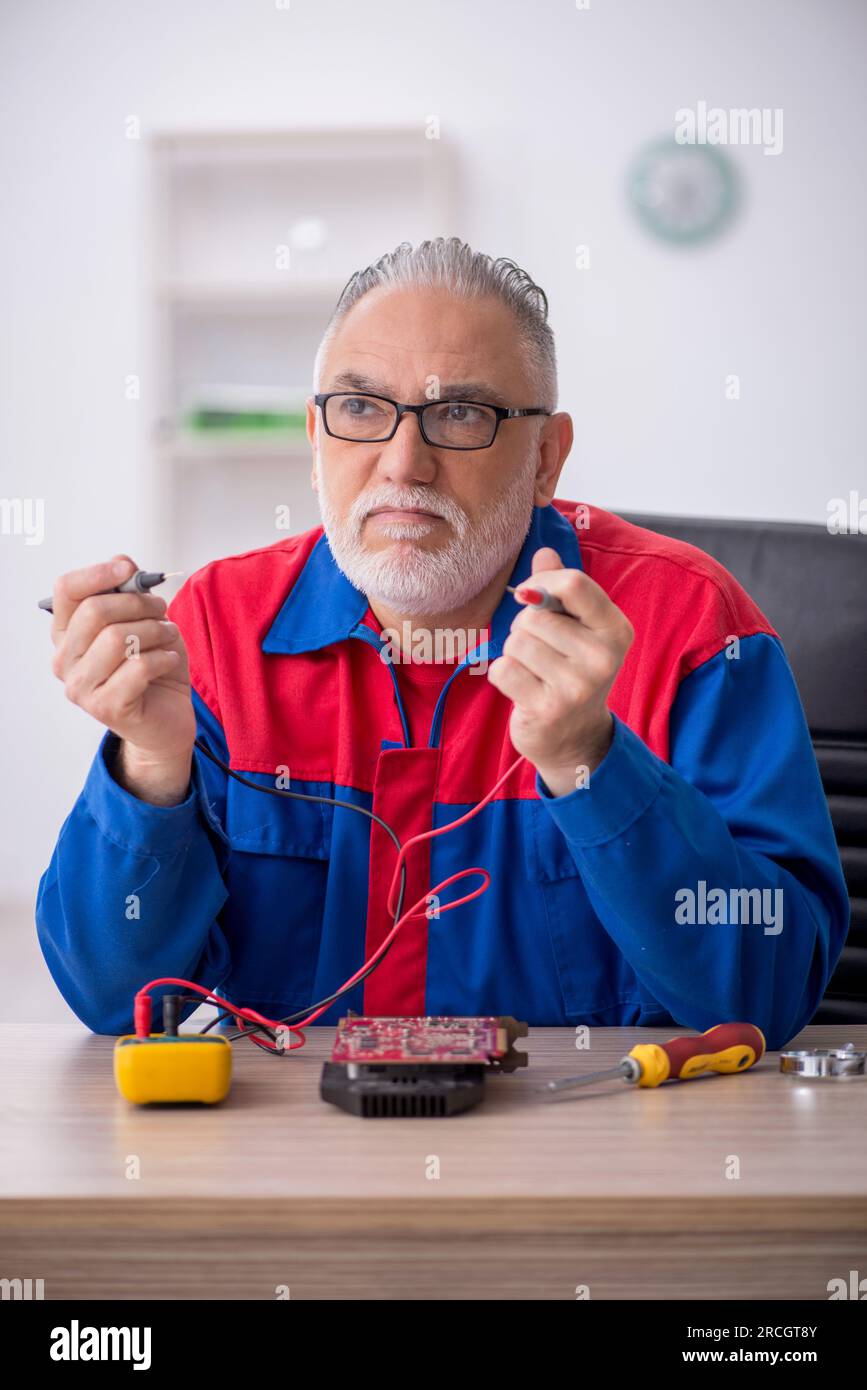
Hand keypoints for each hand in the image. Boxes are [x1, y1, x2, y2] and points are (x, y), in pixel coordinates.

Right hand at [49, 555, 194, 804]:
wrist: (167, 721)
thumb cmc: (152, 670)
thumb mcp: (144, 623)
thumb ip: (129, 594)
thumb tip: (124, 563)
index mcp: (67, 635)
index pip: (67, 591)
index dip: (98, 574)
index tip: (128, 569)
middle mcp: (65, 661)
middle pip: (95, 611)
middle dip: (138, 604)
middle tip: (162, 611)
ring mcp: (81, 687)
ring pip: (118, 638)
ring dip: (155, 631)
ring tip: (168, 638)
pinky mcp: (106, 707)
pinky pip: (139, 666)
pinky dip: (164, 657)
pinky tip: (170, 661)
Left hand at [487, 546, 633, 796]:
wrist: (574, 737)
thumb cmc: (570, 672)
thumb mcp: (576, 629)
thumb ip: (562, 590)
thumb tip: (543, 550)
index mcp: (615, 629)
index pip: (573, 583)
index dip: (541, 583)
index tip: (532, 595)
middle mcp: (603, 657)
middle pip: (535, 616)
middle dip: (525, 629)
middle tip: (542, 653)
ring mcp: (577, 686)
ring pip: (516, 642)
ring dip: (514, 654)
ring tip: (534, 672)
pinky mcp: (548, 709)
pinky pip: (502, 669)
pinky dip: (503, 676)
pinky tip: (523, 689)